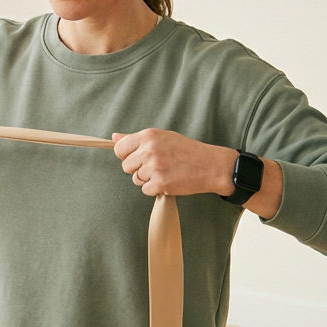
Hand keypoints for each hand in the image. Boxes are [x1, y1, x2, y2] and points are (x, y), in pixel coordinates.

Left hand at [111, 129, 235, 196]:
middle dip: (138, 169)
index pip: (120, 149)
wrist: (211, 166)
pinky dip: (156, 189)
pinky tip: (169, 180)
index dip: (127, 156)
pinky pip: (146, 190)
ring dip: (148, 179)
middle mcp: (149, 149)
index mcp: (149, 136)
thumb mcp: (163, 137)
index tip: (138, 158)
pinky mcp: (160, 183)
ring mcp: (154, 167)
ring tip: (166, 172)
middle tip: (158, 166)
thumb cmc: (187, 151)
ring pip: (136, 179)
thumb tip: (114, 137)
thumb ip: (136, 138)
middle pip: (126, 166)